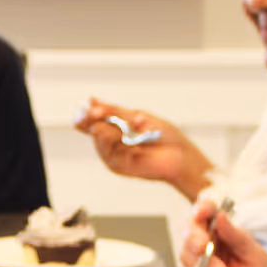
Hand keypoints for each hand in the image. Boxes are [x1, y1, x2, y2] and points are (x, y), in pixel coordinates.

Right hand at [74, 97, 211, 197]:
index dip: (85, 114)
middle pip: (92, 128)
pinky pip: (113, 149)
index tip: (88, 106)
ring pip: (101, 138)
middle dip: (98, 118)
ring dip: (117, 127)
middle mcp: (109, 144)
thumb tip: (91, 100)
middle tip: (101, 112)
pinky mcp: (118, 166)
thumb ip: (114, 111)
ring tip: (138, 124)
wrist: (181, 155)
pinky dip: (125, 141)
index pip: (90, 122)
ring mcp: (112, 156)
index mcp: (112, 130)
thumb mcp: (137, 117)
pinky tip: (138, 138)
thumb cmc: (163, 136)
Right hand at [178, 200, 266, 266]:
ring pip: (185, 254)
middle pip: (189, 232)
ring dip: (202, 262)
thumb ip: (237, 237)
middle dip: (194, 237)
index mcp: (226, 236)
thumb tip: (221, 215)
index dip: (202, 209)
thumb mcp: (257, 257)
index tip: (203, 211)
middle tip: (204, 246)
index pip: (208, 215)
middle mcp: (211, 249)